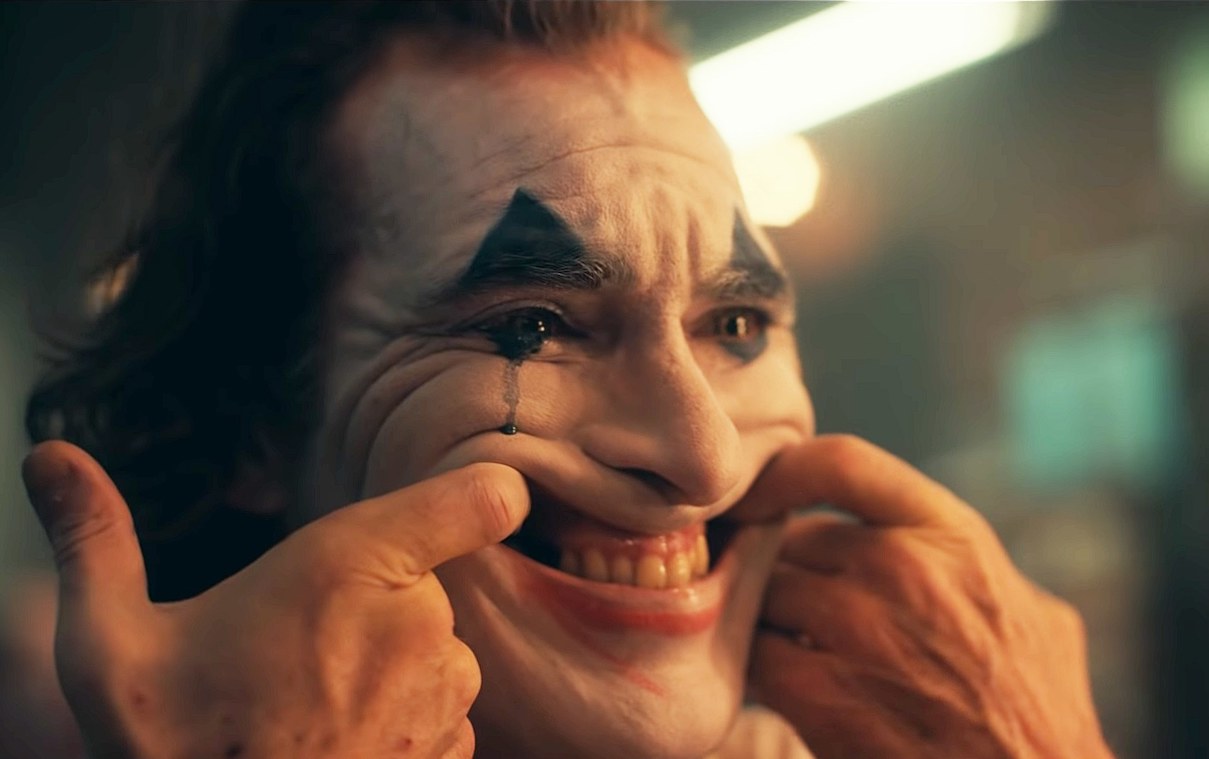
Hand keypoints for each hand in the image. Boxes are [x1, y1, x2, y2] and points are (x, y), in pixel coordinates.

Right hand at [22, 441, 528, 758]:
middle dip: (372, 603)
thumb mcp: (108, 640)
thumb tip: (50, 456)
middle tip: (293, 652)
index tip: (481, 499)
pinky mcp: (450, 753)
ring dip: (389, 665)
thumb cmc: (168, 745)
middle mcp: (419, 624)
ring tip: (307, 705)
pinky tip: (336, 740)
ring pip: (434, 648)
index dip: (486, 492)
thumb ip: (94, 538)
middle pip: (423, 581)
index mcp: (351, 565)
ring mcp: (443, 695)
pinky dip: (403, 718)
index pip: (479, 499)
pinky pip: (442, 710)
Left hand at [739, 435, 1112, 758]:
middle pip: (787, 539)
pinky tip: (778, 681)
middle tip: (782, 598)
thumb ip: (965, 563)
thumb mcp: (1030, 610)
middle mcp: (902, 568)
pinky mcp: (820, 695)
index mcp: (951, 535)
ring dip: (760, 615)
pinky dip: (752, 663)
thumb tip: (921, 542)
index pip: (841, 462)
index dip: (784, 469)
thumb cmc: (1042, 714)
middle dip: (777, 567)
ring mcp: (859, 630)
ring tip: (784, 640)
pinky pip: (751, 652)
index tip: (760, 491)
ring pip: (760, 592)